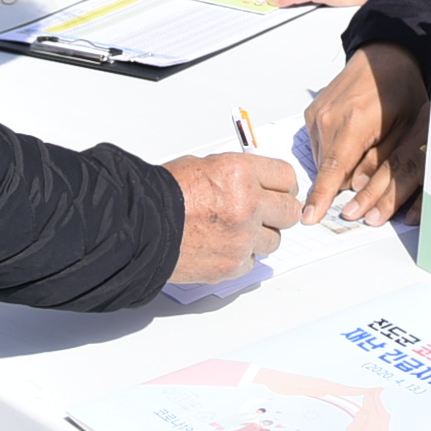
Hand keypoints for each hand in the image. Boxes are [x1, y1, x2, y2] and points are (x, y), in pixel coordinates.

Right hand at [165, 149, 301, 283]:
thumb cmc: (164, 195)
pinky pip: (253, 261)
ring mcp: (242, 238)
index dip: (281, 184)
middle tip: (264, 212)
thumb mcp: (204, 165)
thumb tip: (257, 182)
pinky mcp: (233, 265)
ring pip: (274, 240)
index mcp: (241, 173)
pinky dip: (241, 256)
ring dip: (260, 237)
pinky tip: (222, 247)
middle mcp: (248, 205)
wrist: (140, 227)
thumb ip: (238, 174)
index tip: (278, 190)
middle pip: (290, 211)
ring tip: (235, 231)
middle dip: (278, 211)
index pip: (286, 177)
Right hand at [302, 42, 429, 225]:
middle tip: (374, 159)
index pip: (334, 170)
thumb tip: (360, 190)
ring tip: (366, 143)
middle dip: (348, 179)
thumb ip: (383, 162)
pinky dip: (336, 151)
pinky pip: (320, 147)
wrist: (383, 56)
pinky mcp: (311, 115)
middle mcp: (328, 118)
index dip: (322, 197)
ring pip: (324, 161)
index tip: (309, 217)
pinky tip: (355, 135)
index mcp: (354, 122)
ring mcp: (316, 115)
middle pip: (329, 170)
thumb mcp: (407, 128)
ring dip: (342, 164)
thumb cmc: (400, 89)